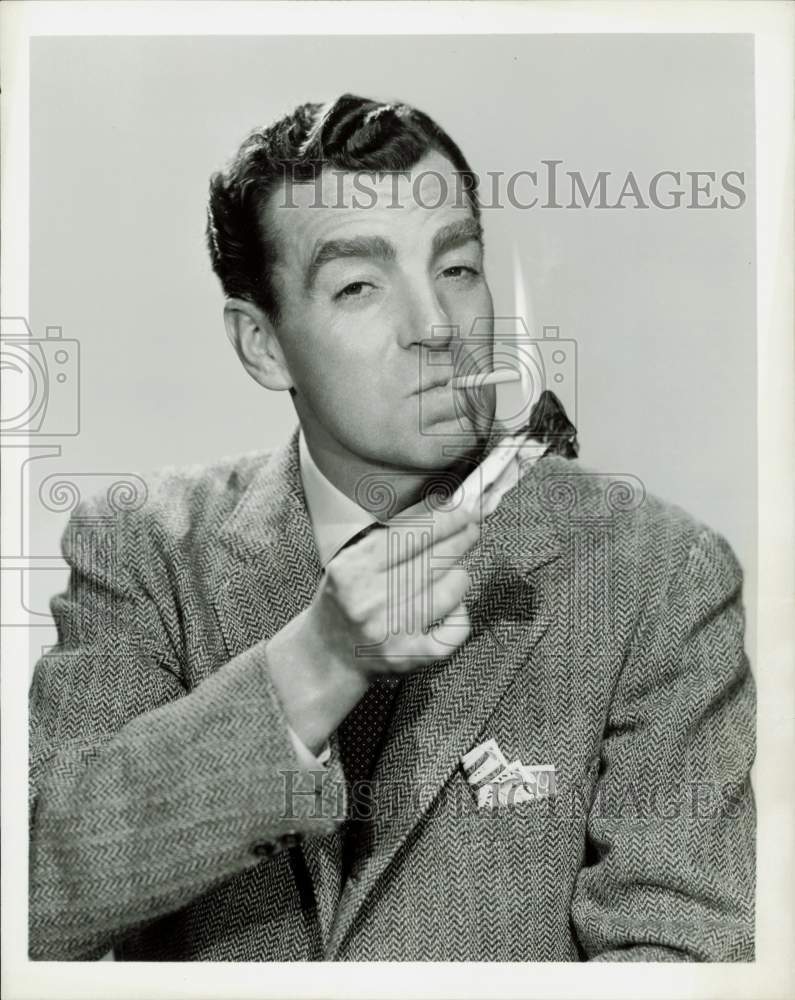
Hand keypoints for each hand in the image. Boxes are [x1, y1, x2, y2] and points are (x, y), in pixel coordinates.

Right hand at [265, 451, 518, 752]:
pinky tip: (454, 606)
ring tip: (459, 566)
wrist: (327, 655)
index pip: (409, 536)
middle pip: (431, 562)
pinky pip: (453, 631)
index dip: (445, 520)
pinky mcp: (407, 658)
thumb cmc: (347, 597)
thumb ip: (393, 533)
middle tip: (475, 528)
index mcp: (352, 569)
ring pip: (448, 594)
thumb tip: (442, 504)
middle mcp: (368, 600)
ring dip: (460, 576)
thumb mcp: (355, 560)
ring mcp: (388, 632)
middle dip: (461, 540)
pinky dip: (460, 615)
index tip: (466, 509)